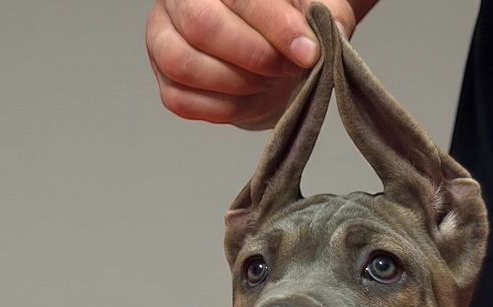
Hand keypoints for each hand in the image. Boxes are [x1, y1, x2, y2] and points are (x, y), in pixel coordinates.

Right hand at [145, 0, 375, 128]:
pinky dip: (221, 109)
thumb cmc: (287, 26)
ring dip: (236, 83)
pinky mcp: (165, 80)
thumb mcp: (314, 13)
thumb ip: (326, 18)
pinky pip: (181, 101)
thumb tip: (330, 32)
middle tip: (287, 69)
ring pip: (183, 64)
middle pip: (201, 25)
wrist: (271, 57)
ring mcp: (162, 40)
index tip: (309, 51)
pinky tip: (249, 99)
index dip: (275, 25)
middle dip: (253, 55)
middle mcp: (180, 0)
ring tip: (268, 82)